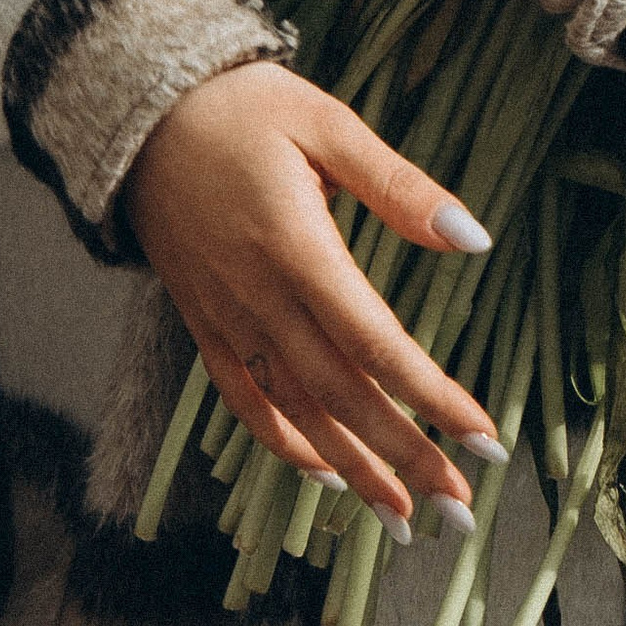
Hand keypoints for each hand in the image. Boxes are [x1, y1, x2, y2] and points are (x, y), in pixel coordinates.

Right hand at [124, 61, 503, 531]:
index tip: (484, 437)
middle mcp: (260, 298)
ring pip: (296, 413)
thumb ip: (399, 185)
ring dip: (353, 470)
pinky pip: (243, 401)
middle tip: (460, 509)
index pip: (376, 343)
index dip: (431, 397)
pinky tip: (325, 475)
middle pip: (342, 397)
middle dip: (405, 457)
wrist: (140, 111)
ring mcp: (226, 319)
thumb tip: (474, 237)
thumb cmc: (244, 107)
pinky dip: (283, 445)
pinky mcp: (204, 323)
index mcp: (297, 248)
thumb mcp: (328, 123)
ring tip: (404, 517)